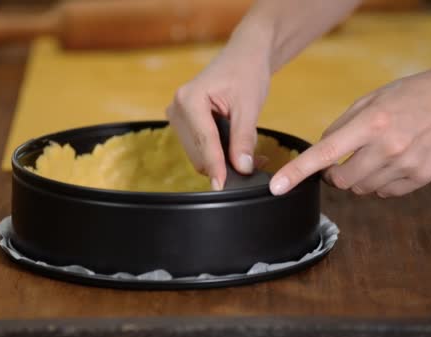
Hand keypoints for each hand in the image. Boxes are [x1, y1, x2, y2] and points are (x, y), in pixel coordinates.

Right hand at [166, 47, 271, 189]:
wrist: (243, 57)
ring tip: (249, 152)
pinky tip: (236, 148)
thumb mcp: (249, 106)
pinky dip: (217, 153)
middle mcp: (177, 107)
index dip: (216, 165)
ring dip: (222, 159)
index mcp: (190, 99)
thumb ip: (244, 138)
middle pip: (198, 152)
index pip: (204, 141)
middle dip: (224, 162)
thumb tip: (242, 167)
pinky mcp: (183, 123)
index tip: (222, 186)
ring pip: (198, 154)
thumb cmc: (246, 73)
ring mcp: (177, 116)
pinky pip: (199, 147)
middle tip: (254, 163)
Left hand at [270, 51, 430, 196]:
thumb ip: (341, 127)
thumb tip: (319, 152)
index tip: (277, 187)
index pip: (324, 154)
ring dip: (358, 178)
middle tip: (342, 160)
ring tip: (374, 155)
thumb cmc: (408, 96)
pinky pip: (385, 193)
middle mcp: (387, 147)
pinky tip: (392, 162)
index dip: (297, 172)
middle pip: (341, 181)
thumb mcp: (369, 100)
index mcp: (370, 123)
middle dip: (333, 175)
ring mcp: (406, 165)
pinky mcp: (421, 178)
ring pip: (362, 189)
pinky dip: (380, 183)